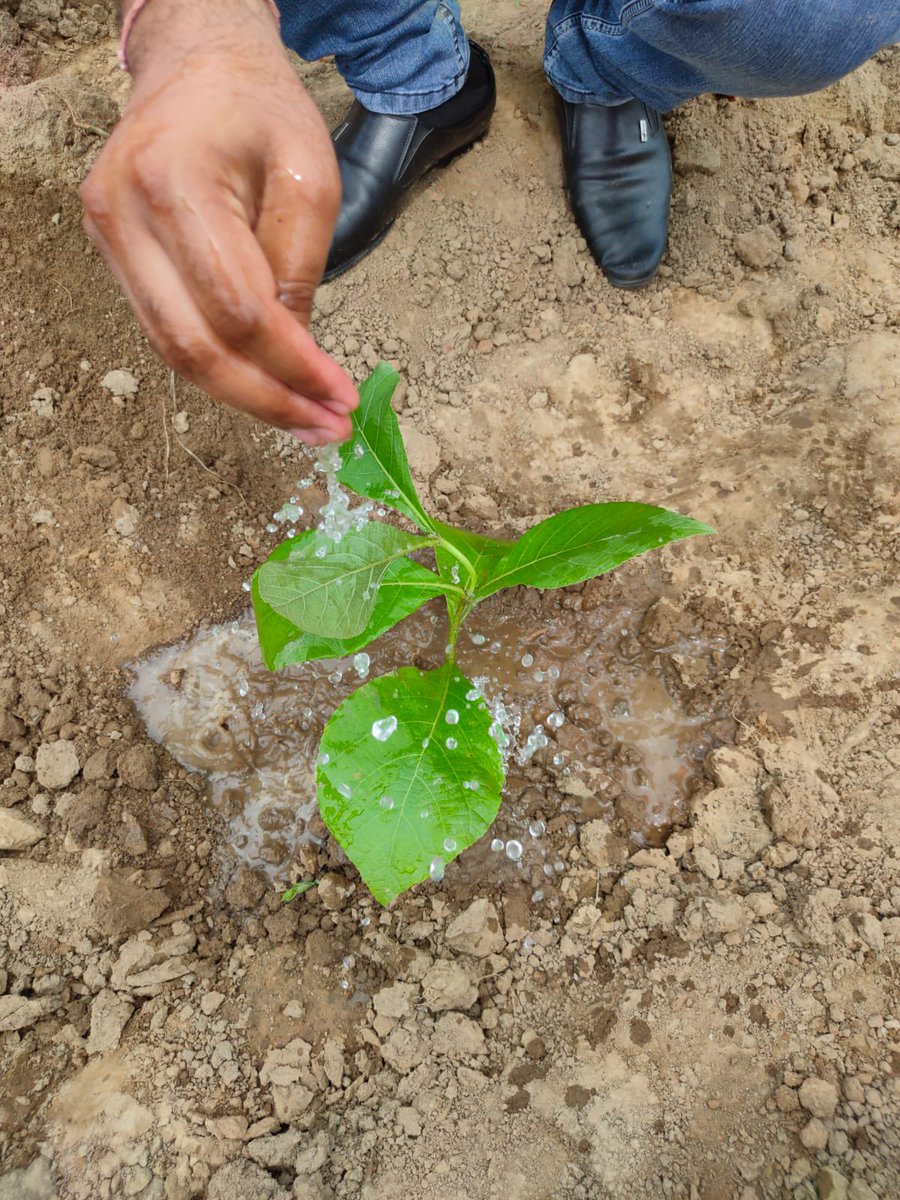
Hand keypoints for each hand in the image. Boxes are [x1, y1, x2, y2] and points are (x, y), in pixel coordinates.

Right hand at [81, 0, 356, 444]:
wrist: (196, 61)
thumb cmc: (259, 107)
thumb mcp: (310, 174)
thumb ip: (301, 266)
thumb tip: (298, 358)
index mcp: (174, 182)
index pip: (237, 309)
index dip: (291, 366)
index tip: (340, 397)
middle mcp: (122, 214)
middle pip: (193, 348)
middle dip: (267, 401)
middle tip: (325, 427)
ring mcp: (106, 236)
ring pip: (172, 352)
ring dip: (244, 396)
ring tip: (304, 418)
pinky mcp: (111, 253)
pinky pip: (165, 330)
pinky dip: (219, 367)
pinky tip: (266, 384)